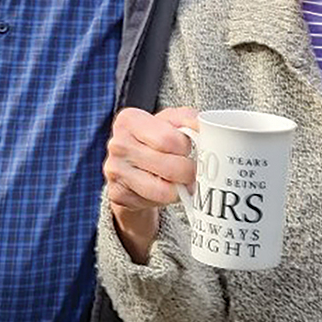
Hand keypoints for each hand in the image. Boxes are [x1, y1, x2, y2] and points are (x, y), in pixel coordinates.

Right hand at [103, 106, 199, 263]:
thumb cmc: (155, 138)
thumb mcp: (171, 121)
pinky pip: (152, 203)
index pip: (169, 140)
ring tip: (183, 182)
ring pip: (163, 190)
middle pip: (169, 167)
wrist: (131, 163)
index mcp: (129, 120)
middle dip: (189, 172)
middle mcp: (117, 144)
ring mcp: (114, 170)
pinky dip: (165, 199)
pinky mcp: (116, 194)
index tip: (187, 148)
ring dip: (179, 189)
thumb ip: (190, 119)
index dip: (186, 147)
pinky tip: (163, 189)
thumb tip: (207, 127)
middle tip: (193, 172)